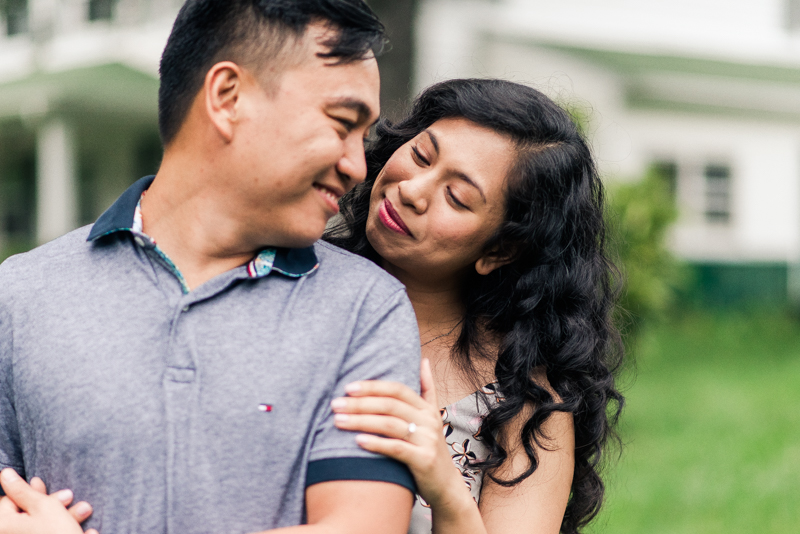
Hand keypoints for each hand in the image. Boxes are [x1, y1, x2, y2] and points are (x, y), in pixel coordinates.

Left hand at [0, 468, 97, 533]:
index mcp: (2, 525)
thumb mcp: (43, 506)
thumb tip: (5, 473)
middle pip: (26, 515)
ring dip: (64, 517)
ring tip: (85, 512)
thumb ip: (22, 489)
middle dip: (54, 505)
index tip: (50, 489)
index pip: (10, 500)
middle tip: (72, 498)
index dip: (33, 493)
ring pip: (40, 527)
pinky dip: (63, 532)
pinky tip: (85, 532)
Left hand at [332, 359, 469, 508]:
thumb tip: (424, 360)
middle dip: (360, 403)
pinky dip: (376, 443)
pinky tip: (357, 441)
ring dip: (361, 421)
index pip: (397, 389)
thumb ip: (427, 389)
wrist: (446, 485)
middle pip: (390, 405)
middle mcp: (429, 421)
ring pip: (390, 425)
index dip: (373, 386)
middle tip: (336, 404)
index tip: (348, 387)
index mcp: (427, 408)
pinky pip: (396, 448)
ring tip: (338, 420)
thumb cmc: (429, 449)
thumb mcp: (432, 417)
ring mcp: (427, 440)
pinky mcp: (424, 460)